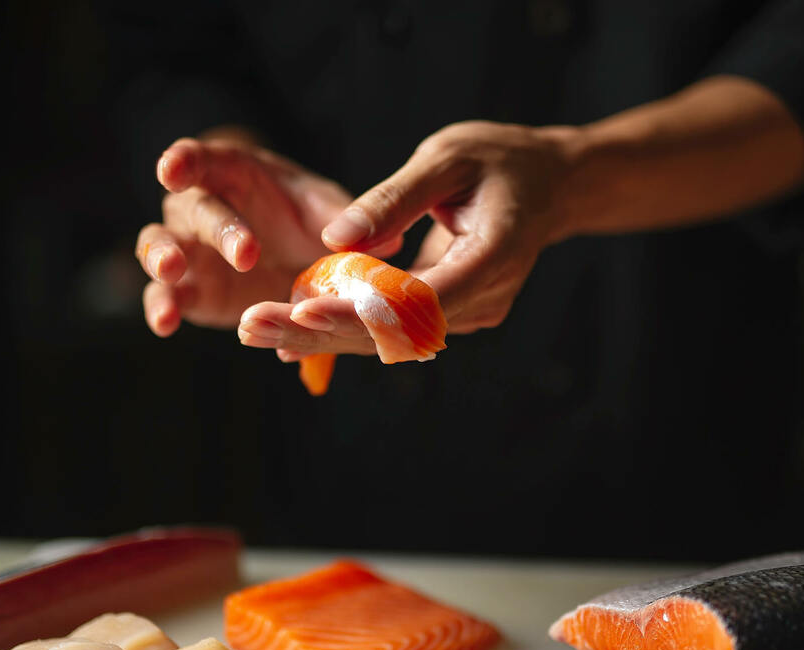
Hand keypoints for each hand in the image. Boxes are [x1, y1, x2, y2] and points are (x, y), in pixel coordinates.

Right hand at [136, 136, 402, 335]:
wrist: (296, 256)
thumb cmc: (306, 217)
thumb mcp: (327, 211)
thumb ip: (346, 221)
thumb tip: (389, 242)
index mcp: (231, 174)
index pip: (201, 159)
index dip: (184, 161)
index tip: (172, 168)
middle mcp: (200, 208)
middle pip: (192, 209)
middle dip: (217, 228)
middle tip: (247, 254)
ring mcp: (189, 250)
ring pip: (158, 247)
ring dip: (162, 259)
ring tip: (174, 274)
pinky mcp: (191, 290)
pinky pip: (167, 296)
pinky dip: (163, 307)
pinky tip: (166, 323)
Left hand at [237, 121, 575, 359]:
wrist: (550, 185)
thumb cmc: (502, 160)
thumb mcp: (447, 157)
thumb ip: (394, 199)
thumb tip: (335, 240)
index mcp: (492, 257)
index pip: (419, 302)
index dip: (360, 313)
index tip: (302, 311)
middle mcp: (484, 299)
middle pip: (396, 333)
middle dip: (322, 332)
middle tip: (253, 328)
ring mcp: (471, 314)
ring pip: (390, 338)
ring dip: (325, 335)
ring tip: (256, 330)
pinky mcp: (454, 314)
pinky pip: (395, 326)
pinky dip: (347, 323)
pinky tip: (292, 325)